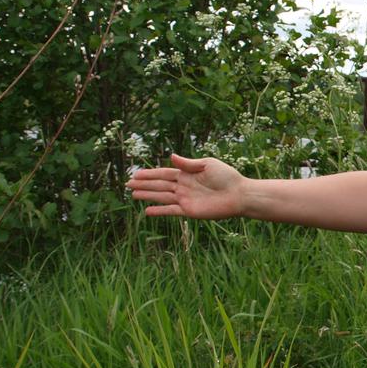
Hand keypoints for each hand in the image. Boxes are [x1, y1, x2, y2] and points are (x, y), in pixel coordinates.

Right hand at [126, 153, 245, 219]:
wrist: (239, 194)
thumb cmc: (226, 177)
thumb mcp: (207, 164)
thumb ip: (188, 163)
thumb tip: (170, 156)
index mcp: (187, 174)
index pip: (163, 173)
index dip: (149, 174)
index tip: (135, 174)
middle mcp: (183, 186)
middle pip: (159, 185)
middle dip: (143, 184)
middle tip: (127, 185)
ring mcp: (185, 199)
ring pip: (161, 196)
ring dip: (147, 196)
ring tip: (133, 195)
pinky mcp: (189, 210)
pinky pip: (171, 210)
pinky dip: (159, 211)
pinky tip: (147, 211)